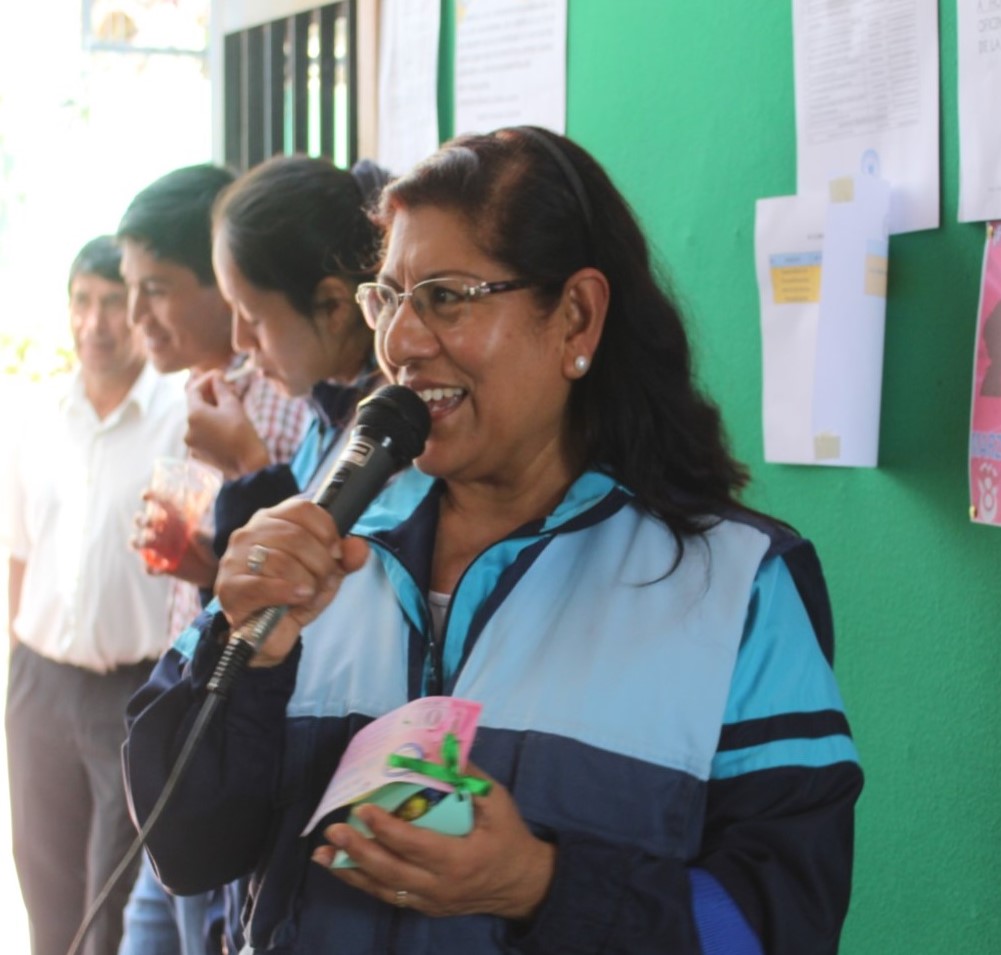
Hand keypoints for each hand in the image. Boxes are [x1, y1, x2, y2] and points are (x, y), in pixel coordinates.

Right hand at [130, 490, 215, 584]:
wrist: (212, 566)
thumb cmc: (209, 545)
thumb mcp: (207, 534)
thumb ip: (201, 531)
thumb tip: (193, 528)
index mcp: (171, 520)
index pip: (158, 504)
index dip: (150, 497)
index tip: (145, 495)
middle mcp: (161, 532)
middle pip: (141, 521)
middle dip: (141, 520)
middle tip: (151, 524)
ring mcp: (159, 549)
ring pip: (138, 542)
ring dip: (138, 541)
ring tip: (149, 541)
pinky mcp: (161, 567)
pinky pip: (148, 568)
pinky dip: (150, 568)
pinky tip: (162, 568)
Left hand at [185, 371, 269, 478]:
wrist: (248, 466)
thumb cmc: (242, 433)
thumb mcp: (233, 406)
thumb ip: (221, 388)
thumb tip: (217, 376)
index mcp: (194, 415)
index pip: (193, 390)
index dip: (206, 380)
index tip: (219, 375)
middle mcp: (187, 429)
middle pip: (195, 406)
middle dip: (208, 396)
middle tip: (225, 389)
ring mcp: (191, 443)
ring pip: (198, 421)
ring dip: (210, 412)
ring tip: (228, 408)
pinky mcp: (197, 454)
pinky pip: (201, 435)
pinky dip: (210, 427)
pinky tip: (225, 427)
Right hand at [215, 498, 369, 666]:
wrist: (268, 635)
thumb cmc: (294, 596)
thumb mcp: (327, 574)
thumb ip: (346, 558)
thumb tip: (359, 546)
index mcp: (272, 520)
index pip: (302, 509)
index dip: (327, 530)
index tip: (335, 552)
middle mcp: (249, 533)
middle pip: (296, 536)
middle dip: (321, 562)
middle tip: (323, 580)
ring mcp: (235, 559)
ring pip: (282, 560)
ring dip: (306, 581)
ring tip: (308, 594)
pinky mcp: (229, 587)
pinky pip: (263, 584)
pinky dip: (287, 592)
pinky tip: (297, 599)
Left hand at [311, 766, 555, 920]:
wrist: (521, 883)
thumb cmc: (508, 837)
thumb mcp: (498, 803)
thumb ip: (470, 777)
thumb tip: (442, 747)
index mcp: (459, 859)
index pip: (414, 845)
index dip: (386, 828)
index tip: (363, 809)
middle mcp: (441, 885)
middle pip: (391, 871)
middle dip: (358, 850)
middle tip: (335, 829)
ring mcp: (431, 901)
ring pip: (383, 888)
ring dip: (351, 870)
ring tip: (323, 853)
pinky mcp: (425, 907)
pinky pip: (390, 896)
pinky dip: (364, 882)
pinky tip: (343, 868)